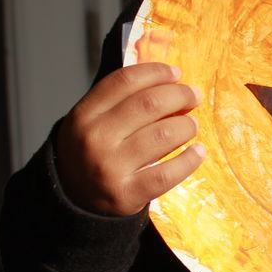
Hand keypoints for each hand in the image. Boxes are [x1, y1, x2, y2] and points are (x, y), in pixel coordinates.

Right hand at [55, 62, 204, 216]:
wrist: (73, 199)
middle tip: (193, 96)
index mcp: (84, 115)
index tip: (176, 73)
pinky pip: (168, 172)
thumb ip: (122, 100)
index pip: (125, 81)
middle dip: (180, 95)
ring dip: (187, 126)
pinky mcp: (126, 193)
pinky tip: (198, 151)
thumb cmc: (92, 152)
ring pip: (163, 135)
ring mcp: (110, 167)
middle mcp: (95, 138)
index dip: (156, 72)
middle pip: (149, 104)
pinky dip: (190, 160)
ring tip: (191, 125)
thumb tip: (171, 82)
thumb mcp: (93, 121)